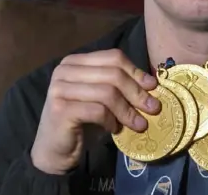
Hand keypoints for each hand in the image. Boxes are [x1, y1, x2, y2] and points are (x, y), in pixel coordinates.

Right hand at [31, 49, 160, 174]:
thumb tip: (151, 83)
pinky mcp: (60, 109)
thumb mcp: (102, 98)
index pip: (113, 57)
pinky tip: (114, 129)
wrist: (54, 151)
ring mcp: (60, 88)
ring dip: (127, 110)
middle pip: (113, 74)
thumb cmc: (82, 121)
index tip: (152, 87)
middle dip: (136, 92)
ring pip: (107, 92)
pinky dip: (111, 121)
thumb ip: (119, 85)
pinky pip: (98, 111)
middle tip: (153, 108)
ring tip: (139, 124)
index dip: (135, 71)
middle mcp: (64, 70)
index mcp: (75, 61)